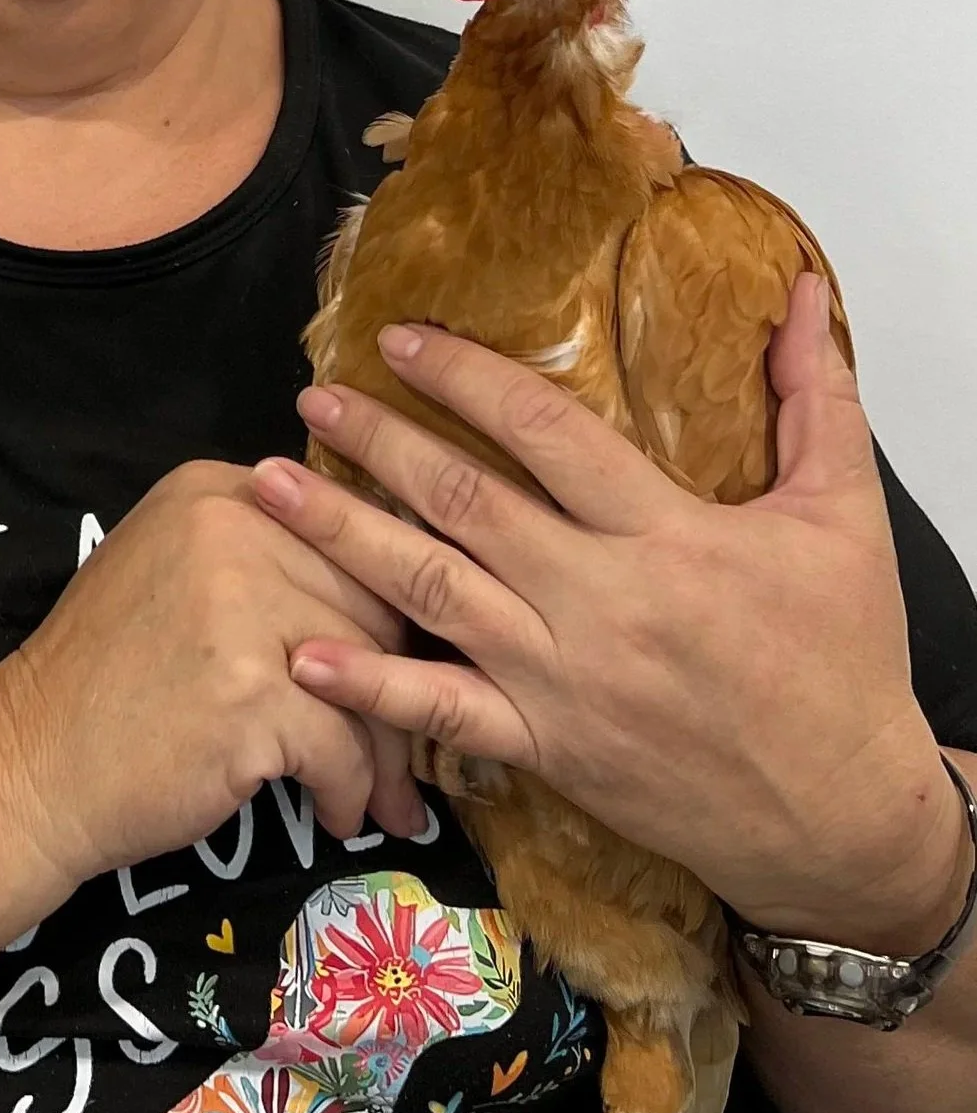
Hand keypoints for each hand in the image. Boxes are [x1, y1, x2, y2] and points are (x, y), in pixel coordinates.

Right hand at [0, 461, 427, 893]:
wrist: (28, 766)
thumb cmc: (106, 682)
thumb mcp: (173, 575)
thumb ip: (262, 558)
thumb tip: (391, 596)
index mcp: (217, 491)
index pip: (350, 537)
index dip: (387, 613)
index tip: (406, 669)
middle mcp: (233, 528)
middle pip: (374, 605)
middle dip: (401, 689)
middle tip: (408, 748)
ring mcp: (242, 606)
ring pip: (374, 679)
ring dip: (387, 752)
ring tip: (387, 796)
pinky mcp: (253, 693)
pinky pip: (346, 746)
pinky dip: (352, 791)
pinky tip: (338, 814)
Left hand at [253, 278, 968, 954]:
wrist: (838, 817)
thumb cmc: (841, 665)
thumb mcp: (845, 521)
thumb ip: (817, 401)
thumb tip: (802, 295)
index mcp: (664, 534)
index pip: (545, 431)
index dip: (467, 378)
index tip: (403, 337)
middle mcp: (597, 599)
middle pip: (464, 501)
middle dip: (378, 441)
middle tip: (313, 396)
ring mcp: (560, 678)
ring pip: (430, 591)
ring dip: (341, 535)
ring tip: (268, 486)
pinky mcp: (545, 746)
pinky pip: (441, 712)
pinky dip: (369, 684)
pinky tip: (302, 653)